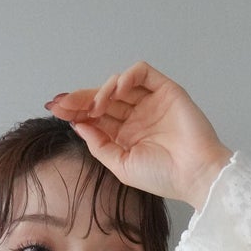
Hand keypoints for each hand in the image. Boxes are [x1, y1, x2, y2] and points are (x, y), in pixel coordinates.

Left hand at [45, 62, 232, 208]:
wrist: (193, 175)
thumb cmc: (163, 177)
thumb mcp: (121, 165)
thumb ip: (100, 145)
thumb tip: (79, 126)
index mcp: (126, 135)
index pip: (97, 116)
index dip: (76, 111)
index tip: (56, 110)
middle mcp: (136, 116)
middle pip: (103, 98)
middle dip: (81, 99)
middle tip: (63, 103)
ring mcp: (150, 102)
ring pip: (120, 84)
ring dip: (102, 90)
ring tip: (94, 106)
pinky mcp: (165, 90)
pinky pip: (142, 73)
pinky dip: (126, 77)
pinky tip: (117, 91)